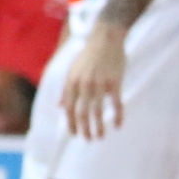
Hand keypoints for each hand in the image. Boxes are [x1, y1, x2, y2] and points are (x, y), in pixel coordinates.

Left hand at [60, 25, 128, 139]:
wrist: (105, 39)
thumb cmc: (88, 56)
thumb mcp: (72, 71)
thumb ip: (67, 90)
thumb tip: (60, 107)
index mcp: (72, 82)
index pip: (69, 108)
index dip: (71, 122)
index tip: (74, 134)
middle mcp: (83, 85)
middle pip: (82, 112)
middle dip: (84, 128)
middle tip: (88, 139)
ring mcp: (99, 84)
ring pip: (97, 110)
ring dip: (98, 126)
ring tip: (100, 137)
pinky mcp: (114, 82)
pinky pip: (116, 103)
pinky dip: (117, 115)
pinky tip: (117, 125)